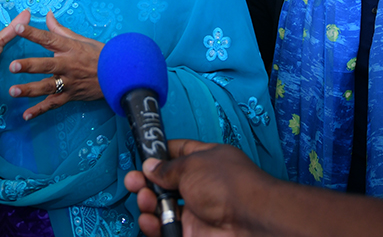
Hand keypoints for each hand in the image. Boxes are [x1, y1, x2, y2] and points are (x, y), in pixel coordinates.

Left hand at [7, 11, 104, 120]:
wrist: (119, 75)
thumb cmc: (99, 55)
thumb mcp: (81, 39)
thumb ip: (60, 30)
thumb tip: (48, 15)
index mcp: (70, 48)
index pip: (49, 39)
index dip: (33, 33)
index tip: (18, 28)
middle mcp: (68, 65)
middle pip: (46, 65)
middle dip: (29, 65)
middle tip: (13, 66)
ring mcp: (69, 82)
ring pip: (47, 87)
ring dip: (30, 89)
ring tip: (13, 91)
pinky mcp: (71, 96)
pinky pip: (53, 104)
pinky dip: (40, 111)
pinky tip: (26, 115)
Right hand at [125, 139, 274, 236]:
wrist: (249, 220)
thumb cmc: (231, 186)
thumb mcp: (191, 165)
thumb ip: (167, 168)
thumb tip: (151, 167)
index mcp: (204, 160)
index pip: (177, 153)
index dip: (159, 154)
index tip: (142, 156)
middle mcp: (200, 185)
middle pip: (165, 183)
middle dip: (145, 182)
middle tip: (133, 182)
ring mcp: (196, 210)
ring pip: (162, 207)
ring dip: (147, 203)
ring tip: (145, 200)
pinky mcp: (192, 232)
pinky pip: (166, 229)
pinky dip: (154, 226)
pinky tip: (150, 220)